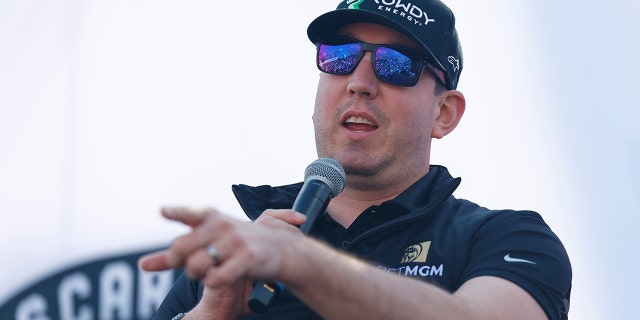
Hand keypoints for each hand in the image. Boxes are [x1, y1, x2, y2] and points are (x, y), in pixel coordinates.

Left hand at [139, 207, 307, 317]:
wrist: (281, 250)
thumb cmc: (238, 246)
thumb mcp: (209, 242)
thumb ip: (175, 254)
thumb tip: (142, 265)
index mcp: (212, 217)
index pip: (191, 213)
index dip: (176, 212)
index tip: (163, 211)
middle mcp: (222, 225)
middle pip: (180, 248)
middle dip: (177, 262)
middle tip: (189, 266)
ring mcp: (235, 241)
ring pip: (196, 265)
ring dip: (196, 275)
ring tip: (207, 272)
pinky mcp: (247, 258)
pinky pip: (215, 278)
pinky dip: (213, 282)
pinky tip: (223, 276)